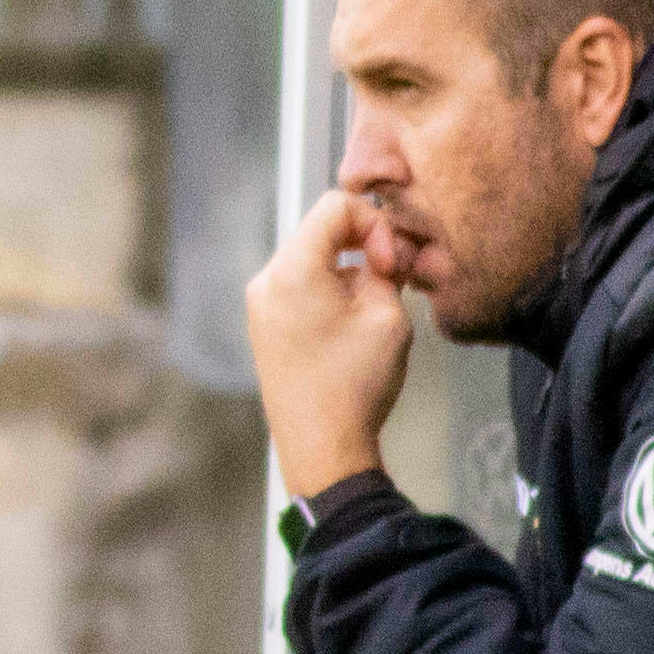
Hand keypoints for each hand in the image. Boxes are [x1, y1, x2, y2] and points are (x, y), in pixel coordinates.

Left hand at [247, 186, 416, 499]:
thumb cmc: (355, 384)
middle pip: (320, 232)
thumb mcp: (388, 316)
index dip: (375, 226)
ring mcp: (260, 304)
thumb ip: (384, 270)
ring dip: (348, 272)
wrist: (321, 446)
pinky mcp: (264, 326)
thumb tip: (378, 255)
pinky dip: (330, 293)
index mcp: (291, 269)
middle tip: (393, 283)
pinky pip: (300, 288)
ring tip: (373, 313)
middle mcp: (266, 280)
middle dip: (362, 248)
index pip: (334, 206)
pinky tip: (352, 328)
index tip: (392, 265)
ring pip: (312, 261)